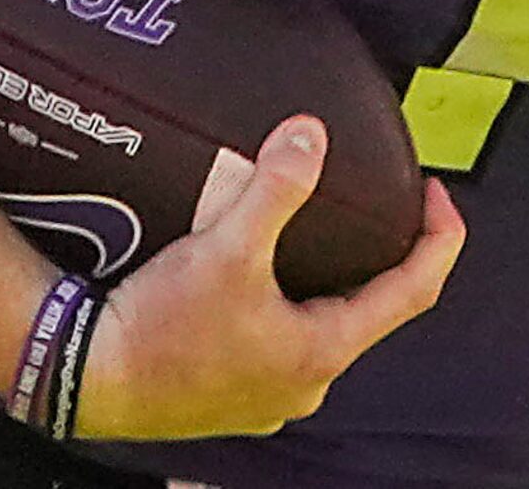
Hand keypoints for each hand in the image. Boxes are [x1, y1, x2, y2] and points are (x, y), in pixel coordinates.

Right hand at [72, 115, 464, 440]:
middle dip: (379, 258)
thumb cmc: (161, 323)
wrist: (89, 376)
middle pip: (367, 311)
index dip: (439, 239)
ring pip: (320, 329)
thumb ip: (274, 187)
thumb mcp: (226, 246)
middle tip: (379, 207)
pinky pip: (279, 344)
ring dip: (327, 283)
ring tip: (317, 234)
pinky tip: (257, 280)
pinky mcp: (233, 396)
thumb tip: (312, 133)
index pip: (413, 291)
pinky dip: (285, 306)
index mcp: (322, 350)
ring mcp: (269, 395)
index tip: (439, 194)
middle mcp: (306, 383)